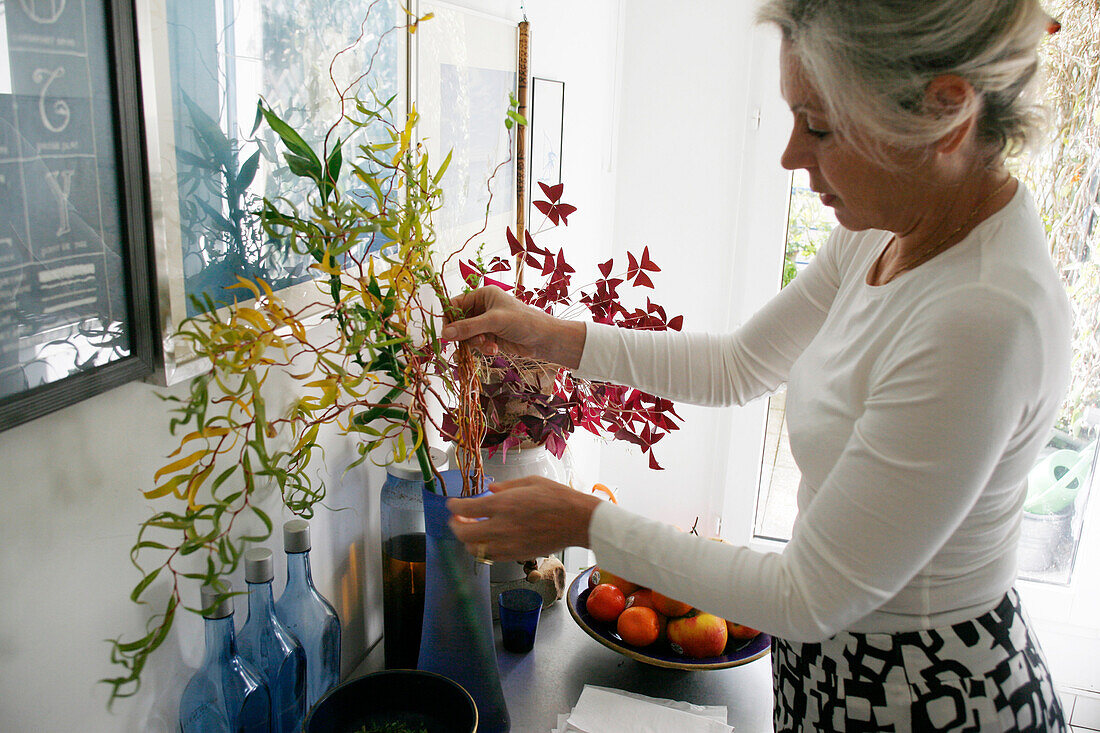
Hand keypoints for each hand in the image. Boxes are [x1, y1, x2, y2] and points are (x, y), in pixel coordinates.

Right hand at [440, 287, 585, 368]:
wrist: (543, 339)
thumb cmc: (523, 321)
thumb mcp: (494, 321)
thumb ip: (469, 327)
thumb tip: (444, 334)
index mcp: (483, 295)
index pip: (456, 304)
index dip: (449, 318)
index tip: (446, 333)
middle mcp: (483, 308)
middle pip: (460, 322)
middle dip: (465, 334)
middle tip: (473, 341)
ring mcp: (486, 324)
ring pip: (467, 336)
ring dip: (475, 343)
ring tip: (488, 345)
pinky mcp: (491, 337)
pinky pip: (477, 344)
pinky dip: (483, 348)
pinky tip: (494, 350)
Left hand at [447, 476, 601, 560]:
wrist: (578, 521)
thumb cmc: (558, 498)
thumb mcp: (530, 481)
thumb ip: (506, 486)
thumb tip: (490, 489)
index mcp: (503, 504)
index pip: (465, 509)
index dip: (454, 506)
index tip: (452, 504)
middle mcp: (501, 526)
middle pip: (463, 533)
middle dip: (455, 525)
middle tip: (457, 519)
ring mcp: (508, 544)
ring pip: (474, 550)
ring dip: (467, 540)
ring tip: (471, 531)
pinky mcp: (517, 556)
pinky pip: (491, 557)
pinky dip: (483, 550)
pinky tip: (487, 541)